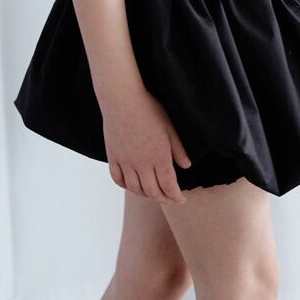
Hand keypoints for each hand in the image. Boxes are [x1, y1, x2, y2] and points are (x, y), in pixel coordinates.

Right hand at [101, 86, 192, 203]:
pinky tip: (132, 185)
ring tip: (153, 193)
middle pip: (152, 192)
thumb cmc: (148, 109)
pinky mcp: (113, 157)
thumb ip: (178, 148)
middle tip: (169, 199)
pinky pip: (118, 179)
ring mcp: (125, 162)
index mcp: (159, 156)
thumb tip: (186, 166)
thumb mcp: (169, 127)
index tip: (181, 200)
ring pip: (135, 188)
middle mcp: (141, 164)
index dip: (175, 196)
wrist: (122, 99)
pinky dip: (126, 186)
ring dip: (145, 195)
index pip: (168, 186)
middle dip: (163, 199)